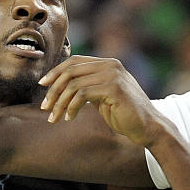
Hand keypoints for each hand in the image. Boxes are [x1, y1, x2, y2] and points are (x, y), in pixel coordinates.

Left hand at [38, 56, 160, 146]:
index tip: (42, 85)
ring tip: (54, 117)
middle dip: (53, 89)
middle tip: (45, 107)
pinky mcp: (114, 88)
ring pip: (73, 84)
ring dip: (60, 102)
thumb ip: (87, 86)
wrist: (147, 127)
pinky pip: (82, 94)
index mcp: (107, 63)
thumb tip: (60, 85)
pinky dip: (71, 107)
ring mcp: (113, 75)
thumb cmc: (123, 114)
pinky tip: (69, 118)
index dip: (55, 72)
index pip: (74, 61)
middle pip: (70, 71)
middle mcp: (110, 65)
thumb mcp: (101, 96)